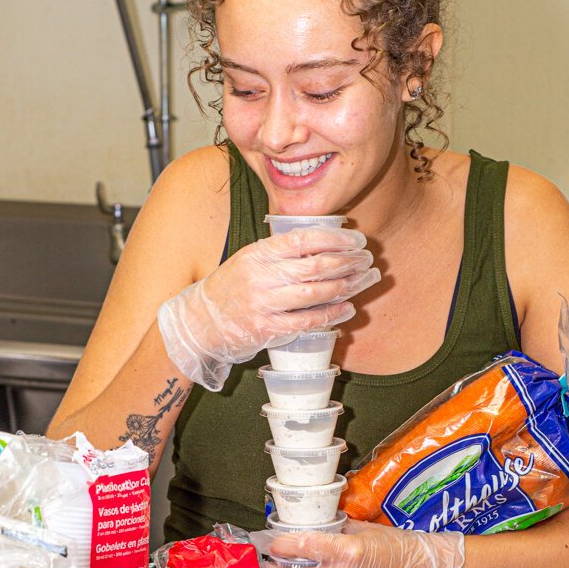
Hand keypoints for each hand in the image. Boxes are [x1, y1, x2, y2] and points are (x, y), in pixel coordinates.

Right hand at [158, 227, 378, 390]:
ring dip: (344, 287)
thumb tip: (323, 245)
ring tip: (364, 280)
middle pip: (314, 266)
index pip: (303, 240)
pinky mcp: (266, 328)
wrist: (200, 322)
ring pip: (313, 293)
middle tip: (368, 261)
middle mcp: (261, 276)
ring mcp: (263, 303)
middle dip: (347, 262)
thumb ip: (280, 252)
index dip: (335, 239)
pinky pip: (305, 321)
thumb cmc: (229, 288)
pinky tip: (347, 309)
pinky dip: (330, 315)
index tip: (357, 241)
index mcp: (258, 253)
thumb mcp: (249, 259)